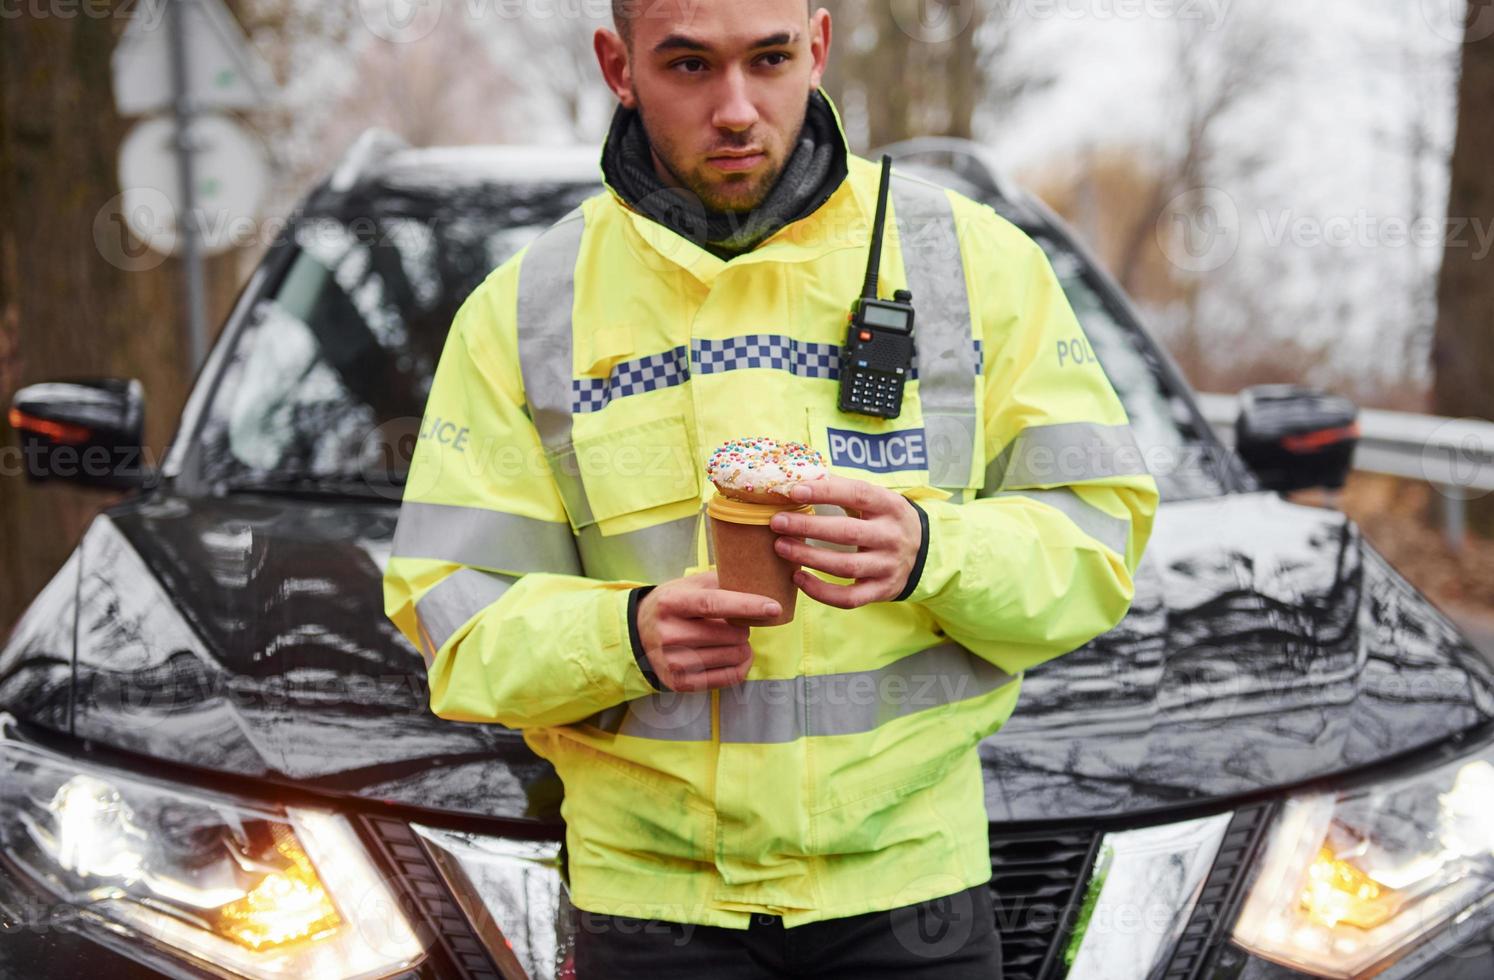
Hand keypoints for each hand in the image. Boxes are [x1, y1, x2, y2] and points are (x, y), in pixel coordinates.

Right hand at [635, 572, 779, 691]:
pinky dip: (741, 665)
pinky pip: (729, 678)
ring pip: (734, 656)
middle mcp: (669, 634)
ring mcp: (674, 662)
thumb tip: (758, 581)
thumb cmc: (672, 606)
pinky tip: (735, 655)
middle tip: (735, 624)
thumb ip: (719, 582)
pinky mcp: (680, 683)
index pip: (713, 604)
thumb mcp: (686, 586)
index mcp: (671, 603)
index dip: (747, 606)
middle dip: (744, 628)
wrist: (638, 635)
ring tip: (731, 639)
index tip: (774, 607)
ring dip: (742, 646)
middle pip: (730, 634)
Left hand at [769, 475, 921, 608]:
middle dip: (808, 528)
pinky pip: (849, 597)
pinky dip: (821, 592)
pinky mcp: (882, 590)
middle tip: (777, 522)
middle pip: (847, 533)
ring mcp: (888, 566)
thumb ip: (843, 491)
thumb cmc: (884, 520)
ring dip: (809, 558)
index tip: (794, 491)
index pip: (858, 494)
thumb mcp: (876, 500)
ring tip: (781, 548)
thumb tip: (796, 480)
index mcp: (890, 506)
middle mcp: (892, 536)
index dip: (825, 492)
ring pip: (845, 566)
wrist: (923, 552)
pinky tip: (799, 579)